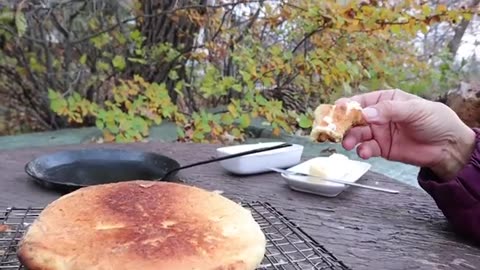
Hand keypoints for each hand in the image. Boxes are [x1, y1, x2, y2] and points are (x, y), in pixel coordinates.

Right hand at [336, 89, 475, 180]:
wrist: (448, 147)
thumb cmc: (436, 121)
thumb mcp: (414, 110)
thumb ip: (389, 111)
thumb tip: (366, 113)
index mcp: (386, 100)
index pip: (362, 100)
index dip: (348, 105)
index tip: (338, 109)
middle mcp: (379, 116)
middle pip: (355, 118)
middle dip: (345, 124)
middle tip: (338, 130)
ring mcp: (379, 132)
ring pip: (357, 134)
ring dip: (350, 138)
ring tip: (349, 144)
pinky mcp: (381, 148)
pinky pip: (366, 148)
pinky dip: (362, 150)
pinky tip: (364, 152)